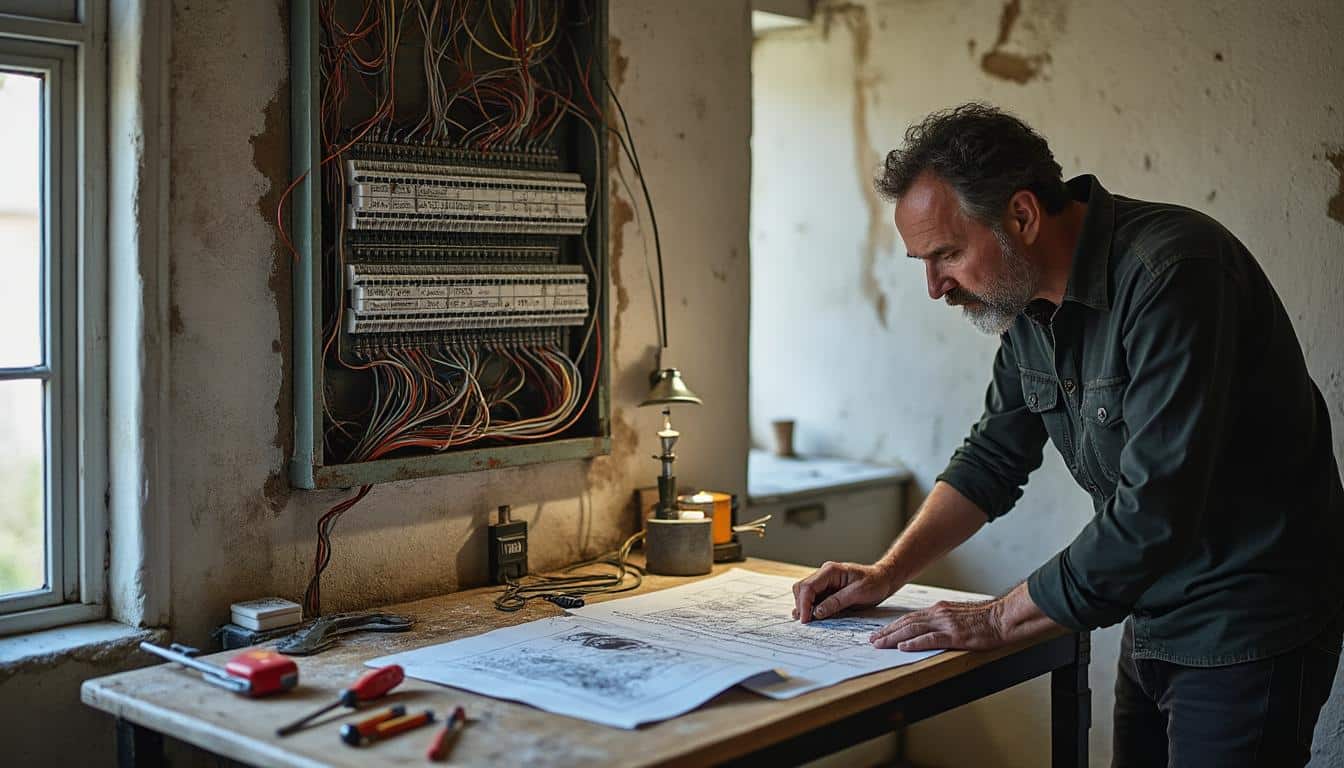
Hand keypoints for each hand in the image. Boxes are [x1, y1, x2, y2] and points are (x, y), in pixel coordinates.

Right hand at [792, 561, 896, 622]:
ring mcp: (824, 582)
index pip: (808, 587)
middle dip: (801, 606)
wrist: (883, 579)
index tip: (805, 620)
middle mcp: (824, 574)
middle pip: (802, 589)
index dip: (804, 604)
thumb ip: (836, 601)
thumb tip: (817, 612)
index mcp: (830, 571)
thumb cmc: (874, 583)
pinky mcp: (827, 590)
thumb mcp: (858, 593)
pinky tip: (812, 617)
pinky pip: (813, 598)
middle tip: (807, 623)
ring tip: (808, 621)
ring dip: (804, 607)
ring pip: (804, 593)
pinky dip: (810, 607)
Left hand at [869, 599, 1005, 650]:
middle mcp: (938, 613)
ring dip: (893, 638)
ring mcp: (946, 624)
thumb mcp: (958, 614)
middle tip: (872, 640)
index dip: (893, 626)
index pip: (909, 617)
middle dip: (887, 632)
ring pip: (913, 630)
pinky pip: (930, 639)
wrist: (1003, 617)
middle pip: (906, 622)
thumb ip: (942, 619)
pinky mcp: (955, 636)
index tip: (880, 633)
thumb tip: (927, 628)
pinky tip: (902, 647)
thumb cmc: (984, 619)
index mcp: (939, 609)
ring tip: (880, 644)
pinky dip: (914, 643)